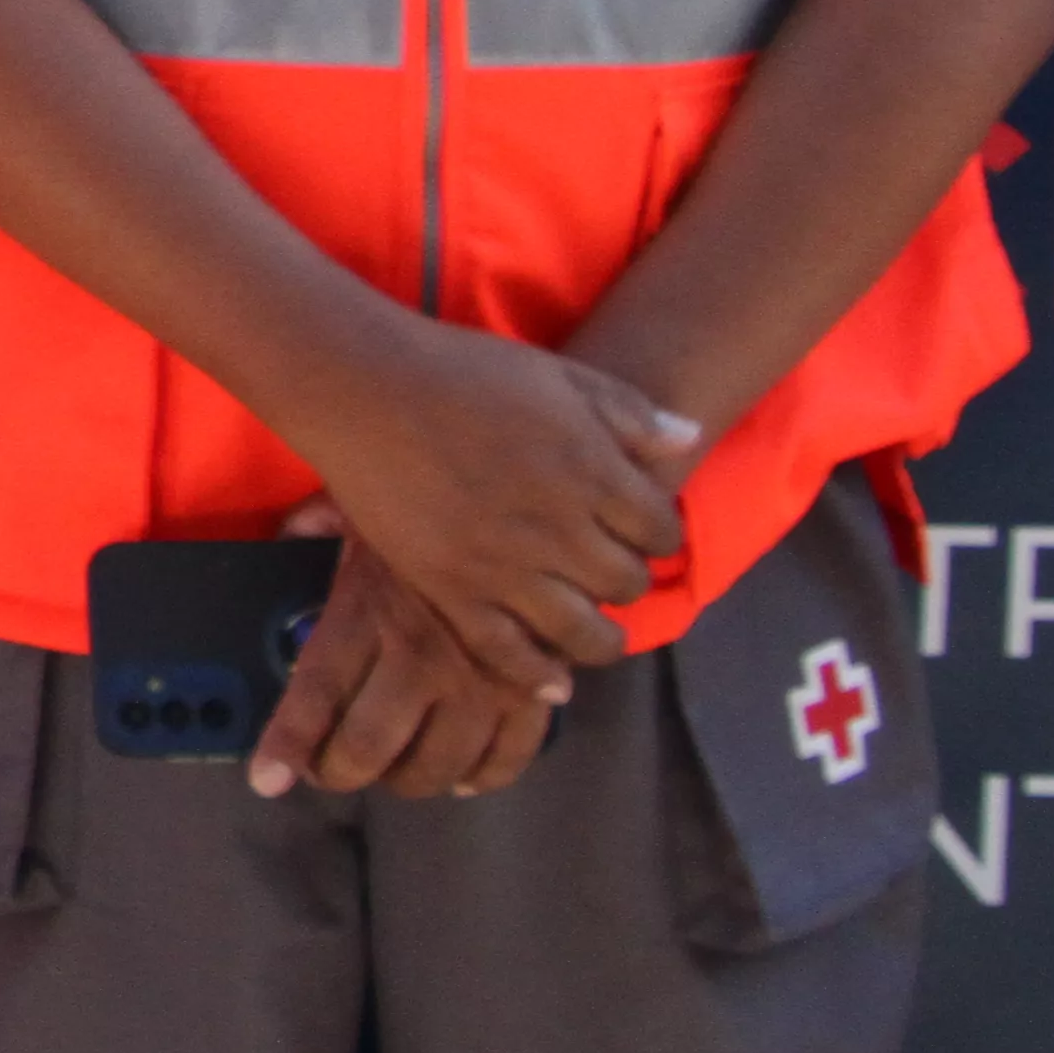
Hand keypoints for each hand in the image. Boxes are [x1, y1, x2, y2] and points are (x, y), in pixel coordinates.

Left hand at [244, 516, 558, 801]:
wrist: (530, 492)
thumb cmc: (433, 497)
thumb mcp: (367, 501)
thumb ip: (317, 524)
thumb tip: (289, 533)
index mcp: (371, 610)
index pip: (317, 692)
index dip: (288, 744)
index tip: (267, 779)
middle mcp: (421, 654)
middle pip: (370, 745)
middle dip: (340, 771)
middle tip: (328, 772)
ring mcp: (481, 679)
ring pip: (436, 765)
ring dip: (407, 780)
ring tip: (390, 773)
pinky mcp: (533, 687)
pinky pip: (508, 756)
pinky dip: (482, 777)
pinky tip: (463, 776)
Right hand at [285, 321, 700, 687]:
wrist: (363, 385)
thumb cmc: (462, 370)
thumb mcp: (558, 374)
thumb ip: (628, 412)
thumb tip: (690, 441)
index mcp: (591, 471)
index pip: (660, 529)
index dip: (657, 533)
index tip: (639, 530)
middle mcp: (557, 528)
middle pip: (626, 582)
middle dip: (628, 578)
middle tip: (608, 570)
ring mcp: (504, 565)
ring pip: (582, 632)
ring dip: (601, 638)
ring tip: (595, 632)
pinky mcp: (451, 588)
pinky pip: (507, 651)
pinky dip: (538, 674)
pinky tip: (553, 682)